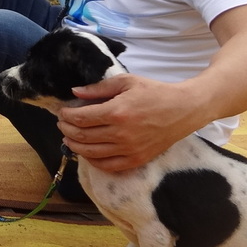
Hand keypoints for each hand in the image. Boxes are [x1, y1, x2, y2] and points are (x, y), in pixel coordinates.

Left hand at [56, 74, 195, 171]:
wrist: (185, 109)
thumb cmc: (155, 92)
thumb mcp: (126, 81)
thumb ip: (98, 88)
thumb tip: (75, 93)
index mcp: (117, 112)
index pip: (81, 118)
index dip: (67, 116)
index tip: (62, 112)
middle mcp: (121, 134)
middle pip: (83, 136)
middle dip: (67, 129)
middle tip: (62, 124)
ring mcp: (130, 149)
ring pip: (92, 153)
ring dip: (75, 146)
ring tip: (69, 137)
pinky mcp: (137, 159)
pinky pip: (108, 165)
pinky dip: (93, 161)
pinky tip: (86, 152)